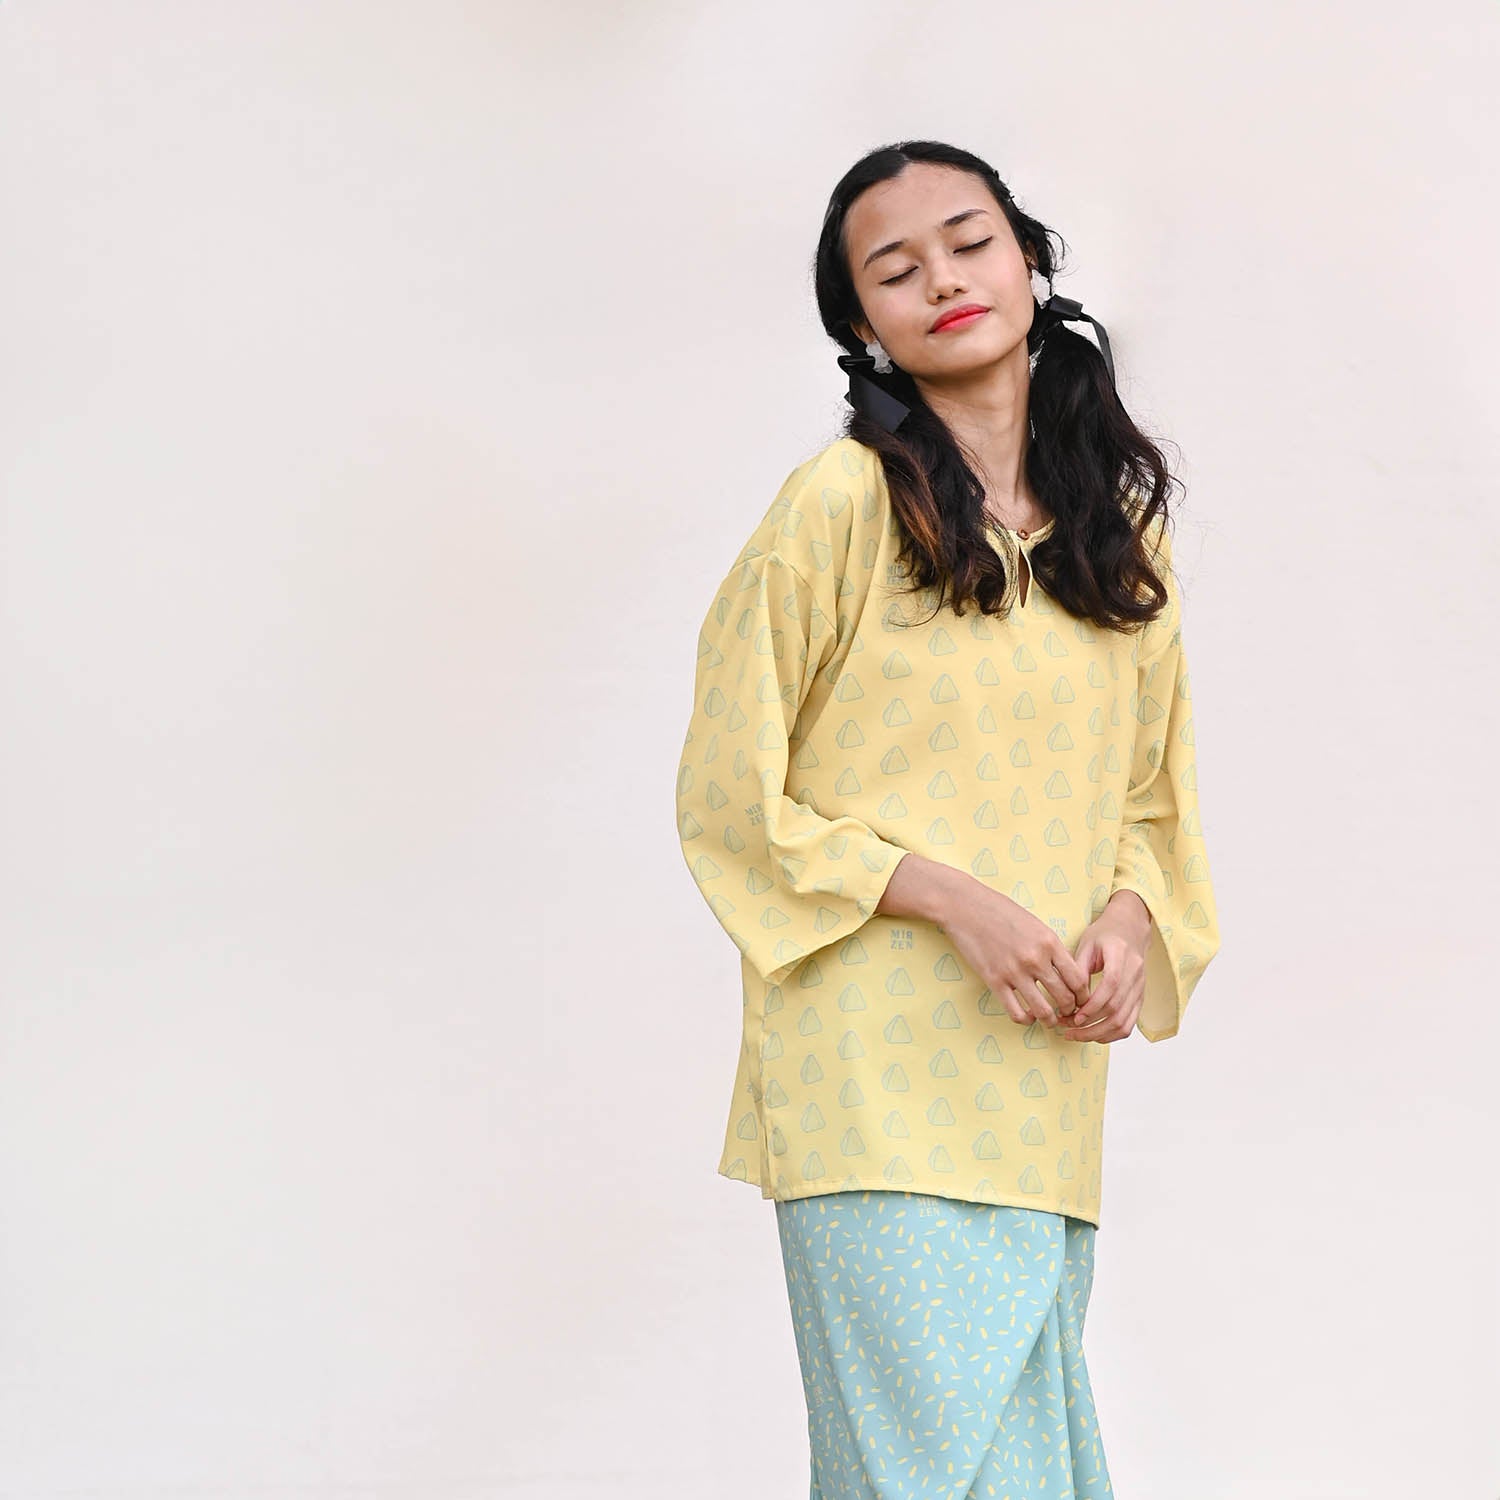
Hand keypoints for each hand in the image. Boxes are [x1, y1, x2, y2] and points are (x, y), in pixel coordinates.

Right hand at [937, 876, 1092, 1028]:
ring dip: (1050, 1020)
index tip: (1081, 999)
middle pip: (1065, 997)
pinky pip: (1016, 1012)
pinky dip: (1025, 1020)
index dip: (1083, 995)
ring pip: (1043, 1010)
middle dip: (1069, 1010)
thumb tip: (1064, 971)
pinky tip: (1026, 1016)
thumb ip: (1050, 947)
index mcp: (1049, 942)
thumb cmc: (1000, 911)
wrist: (965, 906)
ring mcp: (1014, 971)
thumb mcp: (1034, 924)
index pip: (1078, 978)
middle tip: (1067, 1013)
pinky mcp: (994, 980)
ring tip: (1049, 1020)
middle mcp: (1035, 959)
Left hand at [1055, 892, 1151, 1042]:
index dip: (1092, 1005)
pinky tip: (1094, 1035)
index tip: (1074, 1016)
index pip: (1111, 986)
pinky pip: (1130, 1024)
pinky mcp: (1140, 998)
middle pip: (1117, 1009)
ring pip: (1124, 1022)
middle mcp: (1135, 974)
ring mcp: (1140, 988)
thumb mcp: (1086, 944)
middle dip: (1090, 1025)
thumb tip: (1067, 996)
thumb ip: (1078, 968)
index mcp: (1121, 955)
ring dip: (1099, 1034)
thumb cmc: (1105, 935)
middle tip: (1068, 1029)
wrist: (1129, 929)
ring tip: (1077, 1035)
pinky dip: (1112, 1034)